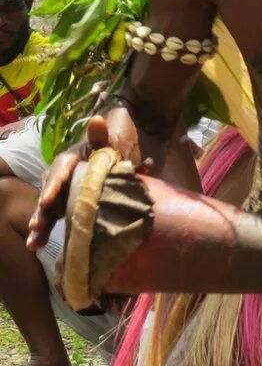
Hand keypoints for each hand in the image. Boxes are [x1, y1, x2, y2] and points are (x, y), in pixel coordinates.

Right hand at [28, 116, 122, 249]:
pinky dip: (47, 229)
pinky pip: (55, 216)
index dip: (53, 186)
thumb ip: (102, 135)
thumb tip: (96, 120)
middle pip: (49, 192)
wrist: (123, 151)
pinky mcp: (66, 203)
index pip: (60, 171)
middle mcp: (61, 175)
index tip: (47, 201)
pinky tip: (38, 245)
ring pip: (48, 207)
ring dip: (41, 224)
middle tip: (36, 227)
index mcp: (70, 158)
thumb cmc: (115, 144)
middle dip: (42, 211)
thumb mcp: (110, 140)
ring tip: (34, 242)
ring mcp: (62, 190)